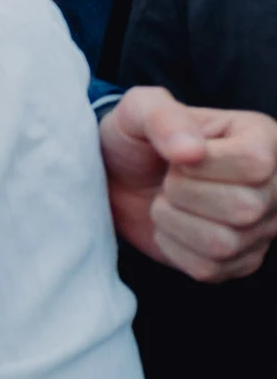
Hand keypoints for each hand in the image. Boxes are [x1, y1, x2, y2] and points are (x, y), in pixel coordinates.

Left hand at [102, 86, 276, 281]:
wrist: (117, 179)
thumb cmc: (135, 140)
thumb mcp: (138, 109)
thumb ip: (163, 117)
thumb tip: (190, 152)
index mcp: (262, 139)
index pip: (254, 163)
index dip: (202, 165)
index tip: (177, 156)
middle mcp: (275, 187)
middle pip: (244, 208)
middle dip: (184, 193)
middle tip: (169, 180)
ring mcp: (262, 228)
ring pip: (224, 243)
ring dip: (175, 221)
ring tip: (169, 200)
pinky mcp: (240, 261)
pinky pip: (208, 269)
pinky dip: (174, 248)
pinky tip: (173, 225)